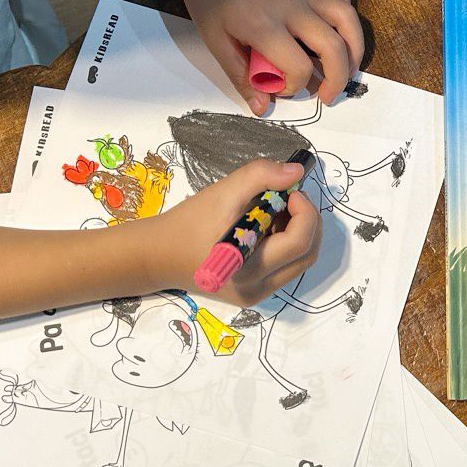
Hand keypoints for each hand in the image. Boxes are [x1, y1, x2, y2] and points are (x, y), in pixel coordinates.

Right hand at [143, 159, 321, 306]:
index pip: (299, 243)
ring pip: (300, 262)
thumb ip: (260, 176)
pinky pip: (286, 268)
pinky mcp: (254, 294)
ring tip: (276, 213)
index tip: (291, 191)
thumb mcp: (223, 192)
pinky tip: (267, 229)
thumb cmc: (189, 223)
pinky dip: (287, 245)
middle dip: (307, 221)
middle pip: (307, 255)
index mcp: (247, 267)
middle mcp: (255, 289)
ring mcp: (256, 295)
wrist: (159, 254)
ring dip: (299, 232)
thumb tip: (297, 171)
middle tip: (289, 198)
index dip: (305, 212)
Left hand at [168, 0, 364, 114]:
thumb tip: (261, 109)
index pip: (298, 67)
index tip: (281, 88)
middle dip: (337, 80)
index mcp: (262, 24)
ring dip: (355, 49)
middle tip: (329, 96)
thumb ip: (241, 77)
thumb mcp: (215, 41)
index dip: (295, 87)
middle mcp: (290, 5)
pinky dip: (346, 17)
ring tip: (348, 69)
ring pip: (347, 19)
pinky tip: (338, 33)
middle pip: (333, 47)